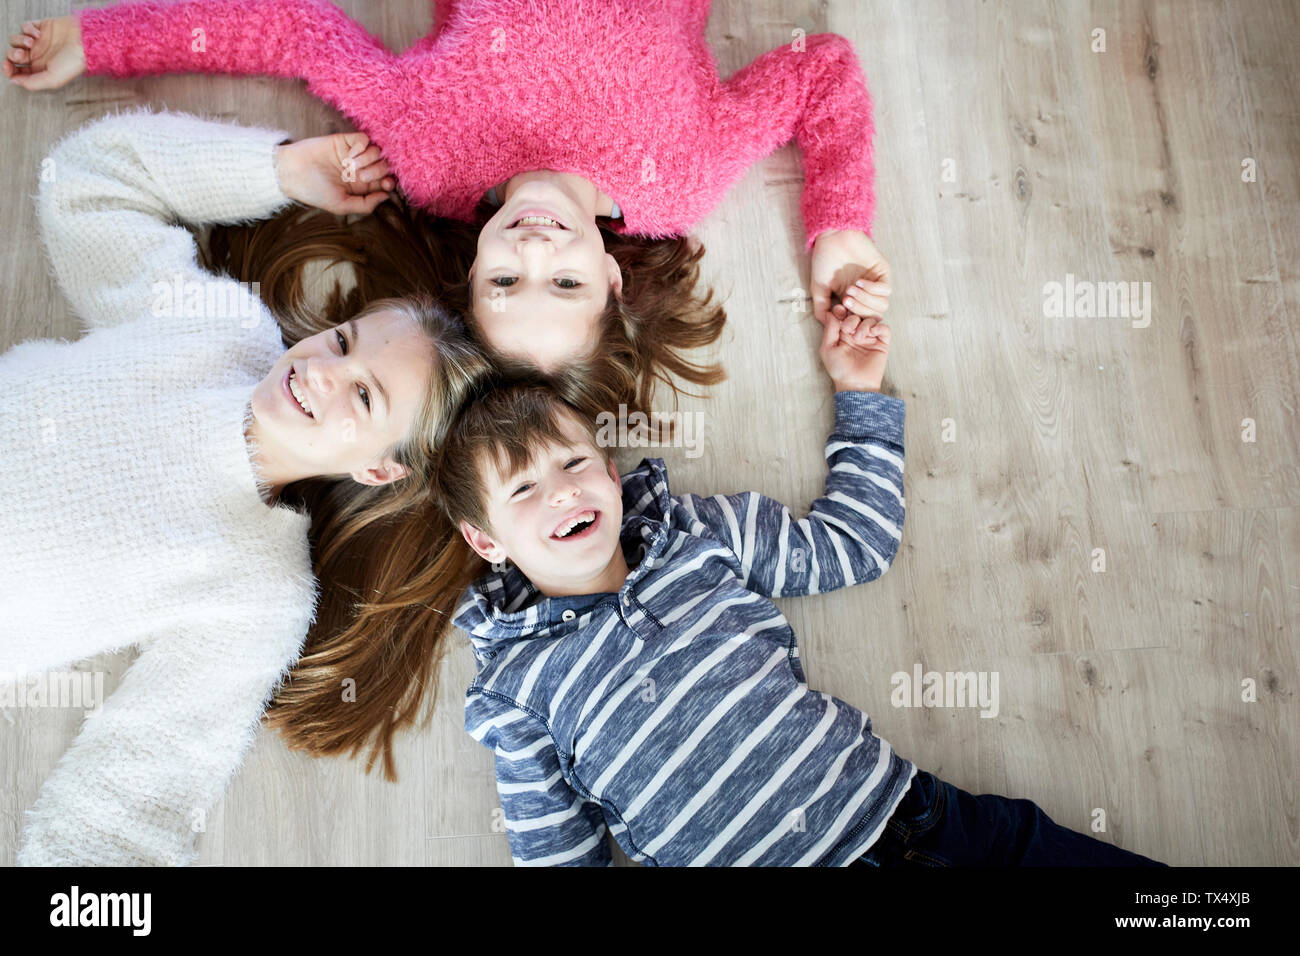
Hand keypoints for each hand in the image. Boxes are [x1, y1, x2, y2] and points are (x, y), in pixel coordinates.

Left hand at [5, 17, 84, 89]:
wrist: (85, 42)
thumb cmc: (74, 63)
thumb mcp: (53, 80)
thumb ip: (32, 83)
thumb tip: (14, 81)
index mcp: (40, 70)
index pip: (18, 71)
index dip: (9, 70)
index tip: (8, 67)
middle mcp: (38, 56)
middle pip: (14, 55)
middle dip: (13, 55)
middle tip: (22, 54)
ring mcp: (39, 42)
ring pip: (16, 40)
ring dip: (19, 41)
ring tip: (31, 42)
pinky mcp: (41, 27)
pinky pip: (25, 26)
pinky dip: (27, 29)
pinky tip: (38, 34)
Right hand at [274, 132, 394, 215]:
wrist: (291, 172)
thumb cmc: (314, 192)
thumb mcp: (341, 205)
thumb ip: (365, 204)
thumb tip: (386, 197)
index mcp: (360, 186)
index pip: (384, 182)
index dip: (389, 182)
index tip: (385, 184)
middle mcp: (359, 169)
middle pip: (384, 166)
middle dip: (378, 171)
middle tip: (360, 176)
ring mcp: (352, 154)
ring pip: (377, 151)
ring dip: (369, 159)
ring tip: (351, 165)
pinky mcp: (344, 140)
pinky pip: (364, 139)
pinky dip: (361, 146)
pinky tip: (349, 154)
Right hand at [810, 229, 891, 343]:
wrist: (833, 237)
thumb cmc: (825, 260)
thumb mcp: (819, 288)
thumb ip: (821, 308)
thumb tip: (828, 324)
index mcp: (852, 300)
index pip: (859, 321)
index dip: (851, 323)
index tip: (839, 315)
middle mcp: (866, 294)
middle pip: (872, 316)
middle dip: (858, 311)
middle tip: (845, 300)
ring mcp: (876, 284)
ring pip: (882, 306)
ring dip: (865, 300)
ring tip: (851, 289)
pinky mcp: (883, 272)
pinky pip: (886, 290)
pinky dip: (872, 289)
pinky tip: (859, 281)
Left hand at [818, 311, 890, 392]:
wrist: (855, 384)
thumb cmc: (839, 369)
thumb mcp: (828, 348)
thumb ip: (829, 330)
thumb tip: (830, 312)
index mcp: (843, 332)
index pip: (845, 314)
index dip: (842, 310)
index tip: (839, 311)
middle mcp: (857, 332)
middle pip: (858, 313)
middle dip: (851, 318)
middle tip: (847, 329)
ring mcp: (870, 337)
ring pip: (871, 319)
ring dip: (864, 324)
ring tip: (858, 338)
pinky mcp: (882, 343)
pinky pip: (884, 328)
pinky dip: (879, 327)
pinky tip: (871, 334)